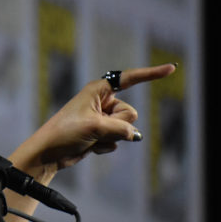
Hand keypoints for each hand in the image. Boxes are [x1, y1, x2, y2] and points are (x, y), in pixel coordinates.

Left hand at [33, 63, 176, 169]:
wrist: (49, 153)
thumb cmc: (66, 132)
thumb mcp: (96, 127)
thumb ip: (121, 128)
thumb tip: (135, 135)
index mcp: (98, 90)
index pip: (129, 78)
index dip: (151, 74)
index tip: (171, 68)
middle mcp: (102, 101)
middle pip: (130, 113)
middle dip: (117, 125)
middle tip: (95, 129)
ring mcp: (103, 118)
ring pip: (125, 129)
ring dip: (110, 138)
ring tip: (89, 138)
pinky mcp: (101, 133)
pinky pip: (117, 140)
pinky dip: (105, 146)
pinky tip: (89, 146)